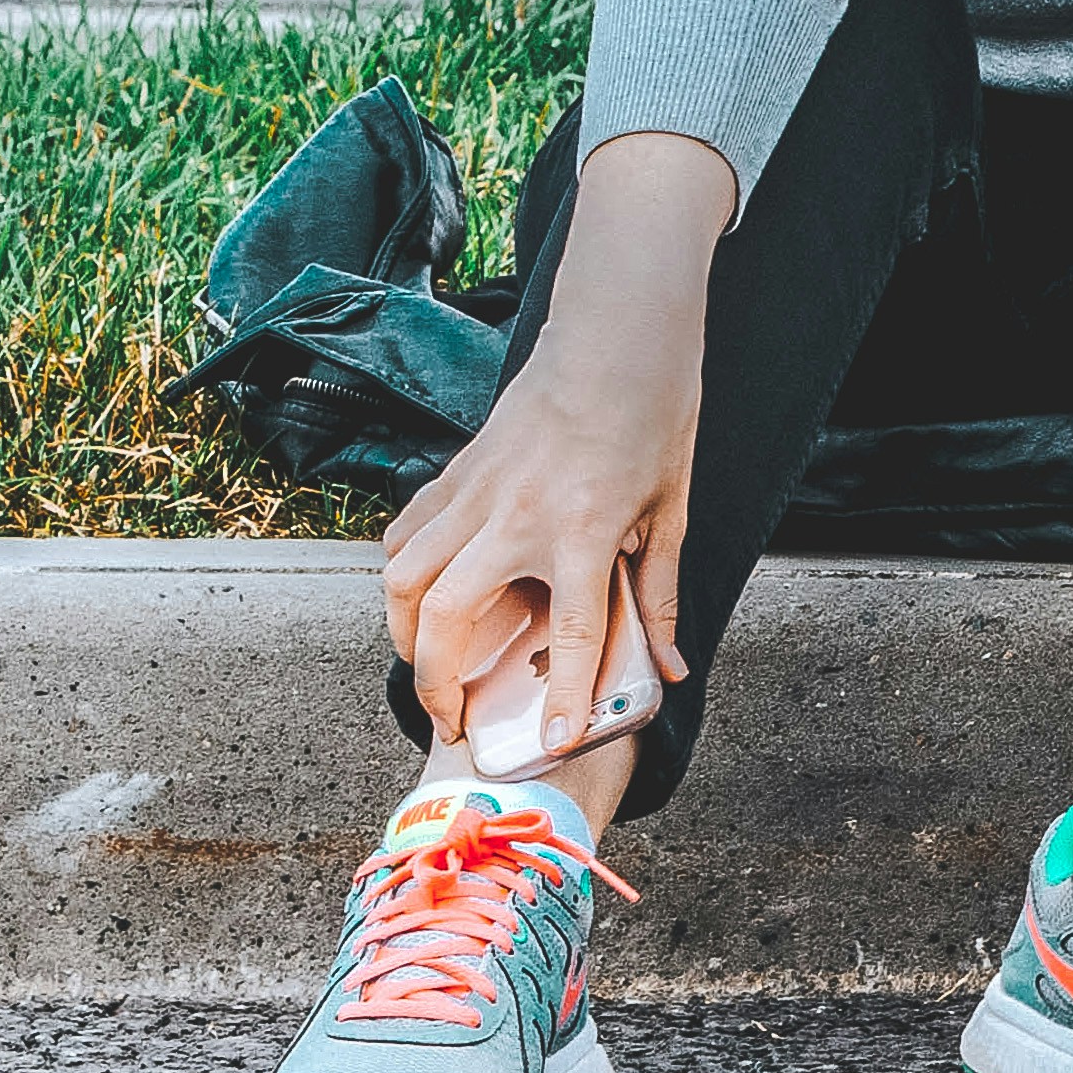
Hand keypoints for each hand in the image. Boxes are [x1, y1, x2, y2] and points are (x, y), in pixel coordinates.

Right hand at [380, 139, 719, 760]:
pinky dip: (401, 570)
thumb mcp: (672, 507)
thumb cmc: (655, 412)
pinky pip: (407, 531)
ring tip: (425, 663)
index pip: (567, 634)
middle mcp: (517, 515)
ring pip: (402, 576)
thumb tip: (670, 663)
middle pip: (445, 617)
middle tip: (454, 716)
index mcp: (585, 529)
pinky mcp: (457, 468)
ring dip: (402, 631)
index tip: (548, 742)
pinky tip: (419, 594)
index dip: (560, 699)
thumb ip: (661, 590)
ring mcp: (477, 489)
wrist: (620, 330)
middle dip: (435, 681)